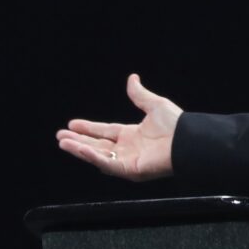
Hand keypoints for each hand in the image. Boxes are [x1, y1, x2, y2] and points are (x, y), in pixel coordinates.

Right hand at [56, 73, 181, 180]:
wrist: (187, 140)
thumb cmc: (176, 124)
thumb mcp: (155, 105)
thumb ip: (140, 94)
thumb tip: (132, 78)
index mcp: (132, 135)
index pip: (105, 132)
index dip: (88, 127)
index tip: (72, 123)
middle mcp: (128, 149)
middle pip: (97, 145)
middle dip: (78, 141)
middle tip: (60, 136)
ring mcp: (128, 160)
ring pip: (97, 155)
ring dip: (79, 149)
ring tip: (63, 142)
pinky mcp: (129, 170)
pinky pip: (107, 164)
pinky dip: (93, 157)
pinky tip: (80, 149)